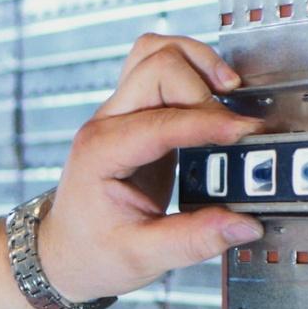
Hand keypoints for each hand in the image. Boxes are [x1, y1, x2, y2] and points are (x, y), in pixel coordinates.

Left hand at [36, 33, 266, 306]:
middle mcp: (106, 124)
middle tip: (236, 121)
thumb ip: (194, 239)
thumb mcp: (142, 256)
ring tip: (229, 92)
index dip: (208, 122)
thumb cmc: (91, 252)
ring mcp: (118, 115)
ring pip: (153, 53)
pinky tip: (215, 95)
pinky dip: (191, 69)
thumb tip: (243, 224)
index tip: (246, 133)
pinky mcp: (134, 116)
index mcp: (102, 153)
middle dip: (202, 85)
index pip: (160, 121)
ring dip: (196, 63)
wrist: (61, 251)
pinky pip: (160, 68)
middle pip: (155, 66)